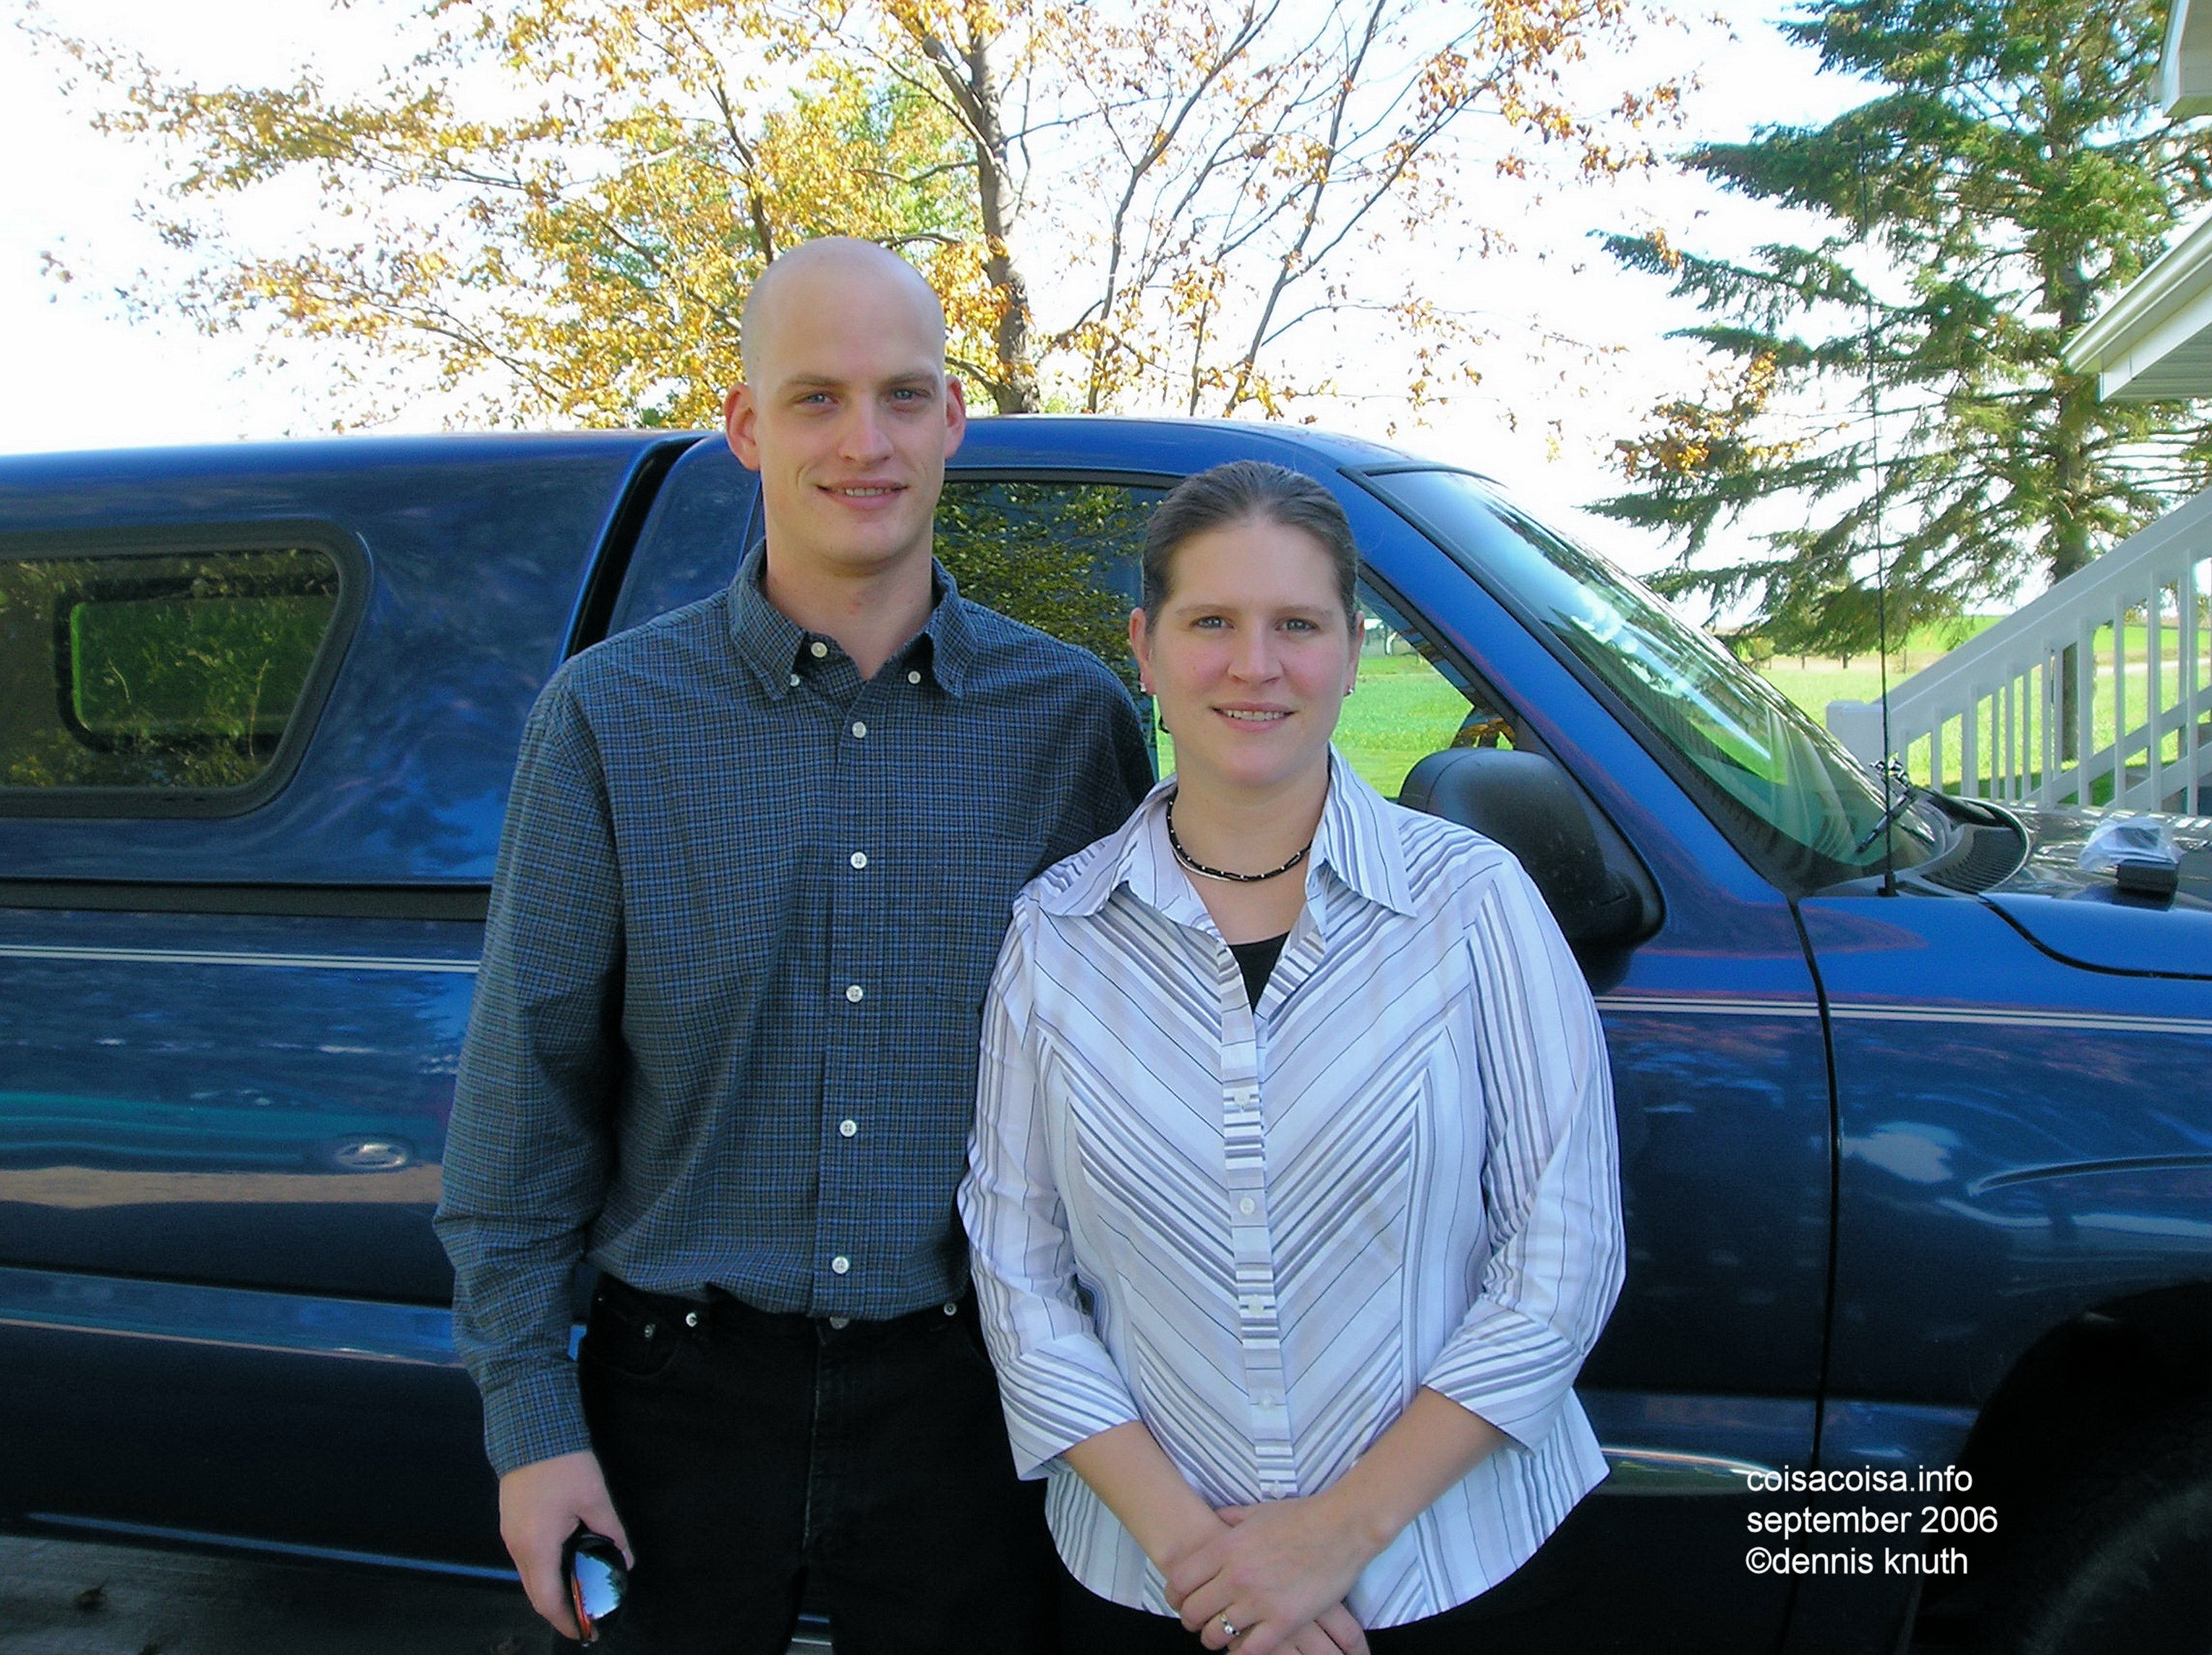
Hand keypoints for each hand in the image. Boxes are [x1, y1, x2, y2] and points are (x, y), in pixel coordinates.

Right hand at [499, 1450, 630, 1639]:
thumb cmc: (562, 1463)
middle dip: (560, 1609)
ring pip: (530, 1576)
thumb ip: (611, 1532)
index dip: (566, 1620)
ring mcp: (510, 1535)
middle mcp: (517, 1547)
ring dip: (552, 1589)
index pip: (548, 1599)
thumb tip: (625, 1557)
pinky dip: (545, 1571)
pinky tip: (567, 1564)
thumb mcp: (595, 1498)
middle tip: (587, 1615)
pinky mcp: (512, 1522)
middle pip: (536, 1593)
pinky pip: (528, 1559)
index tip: (586, 1632)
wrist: (530, 1428)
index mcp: (536, 1546)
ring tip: (581, 1591)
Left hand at [1168, 1494, 1378, 1654]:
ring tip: (1219, 1636)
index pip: (1180, 1581)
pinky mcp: (1284, 1621)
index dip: (1175, 1595)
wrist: (1342, 1526)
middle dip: (1191, 1620)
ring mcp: (1259, 1601)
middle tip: (1198, 1622)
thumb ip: (1229, 1519)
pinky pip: (1249, 1650)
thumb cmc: (1300, 1516)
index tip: (1180, 1601)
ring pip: (1216, 1635)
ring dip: (1214, 1638)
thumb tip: (1213, 1520)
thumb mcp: (1256, 1512)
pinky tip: (1241, 1648)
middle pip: (1193, 1612)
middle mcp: (1236, 1576)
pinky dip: (1240, 1653)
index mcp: (1225, 1547)